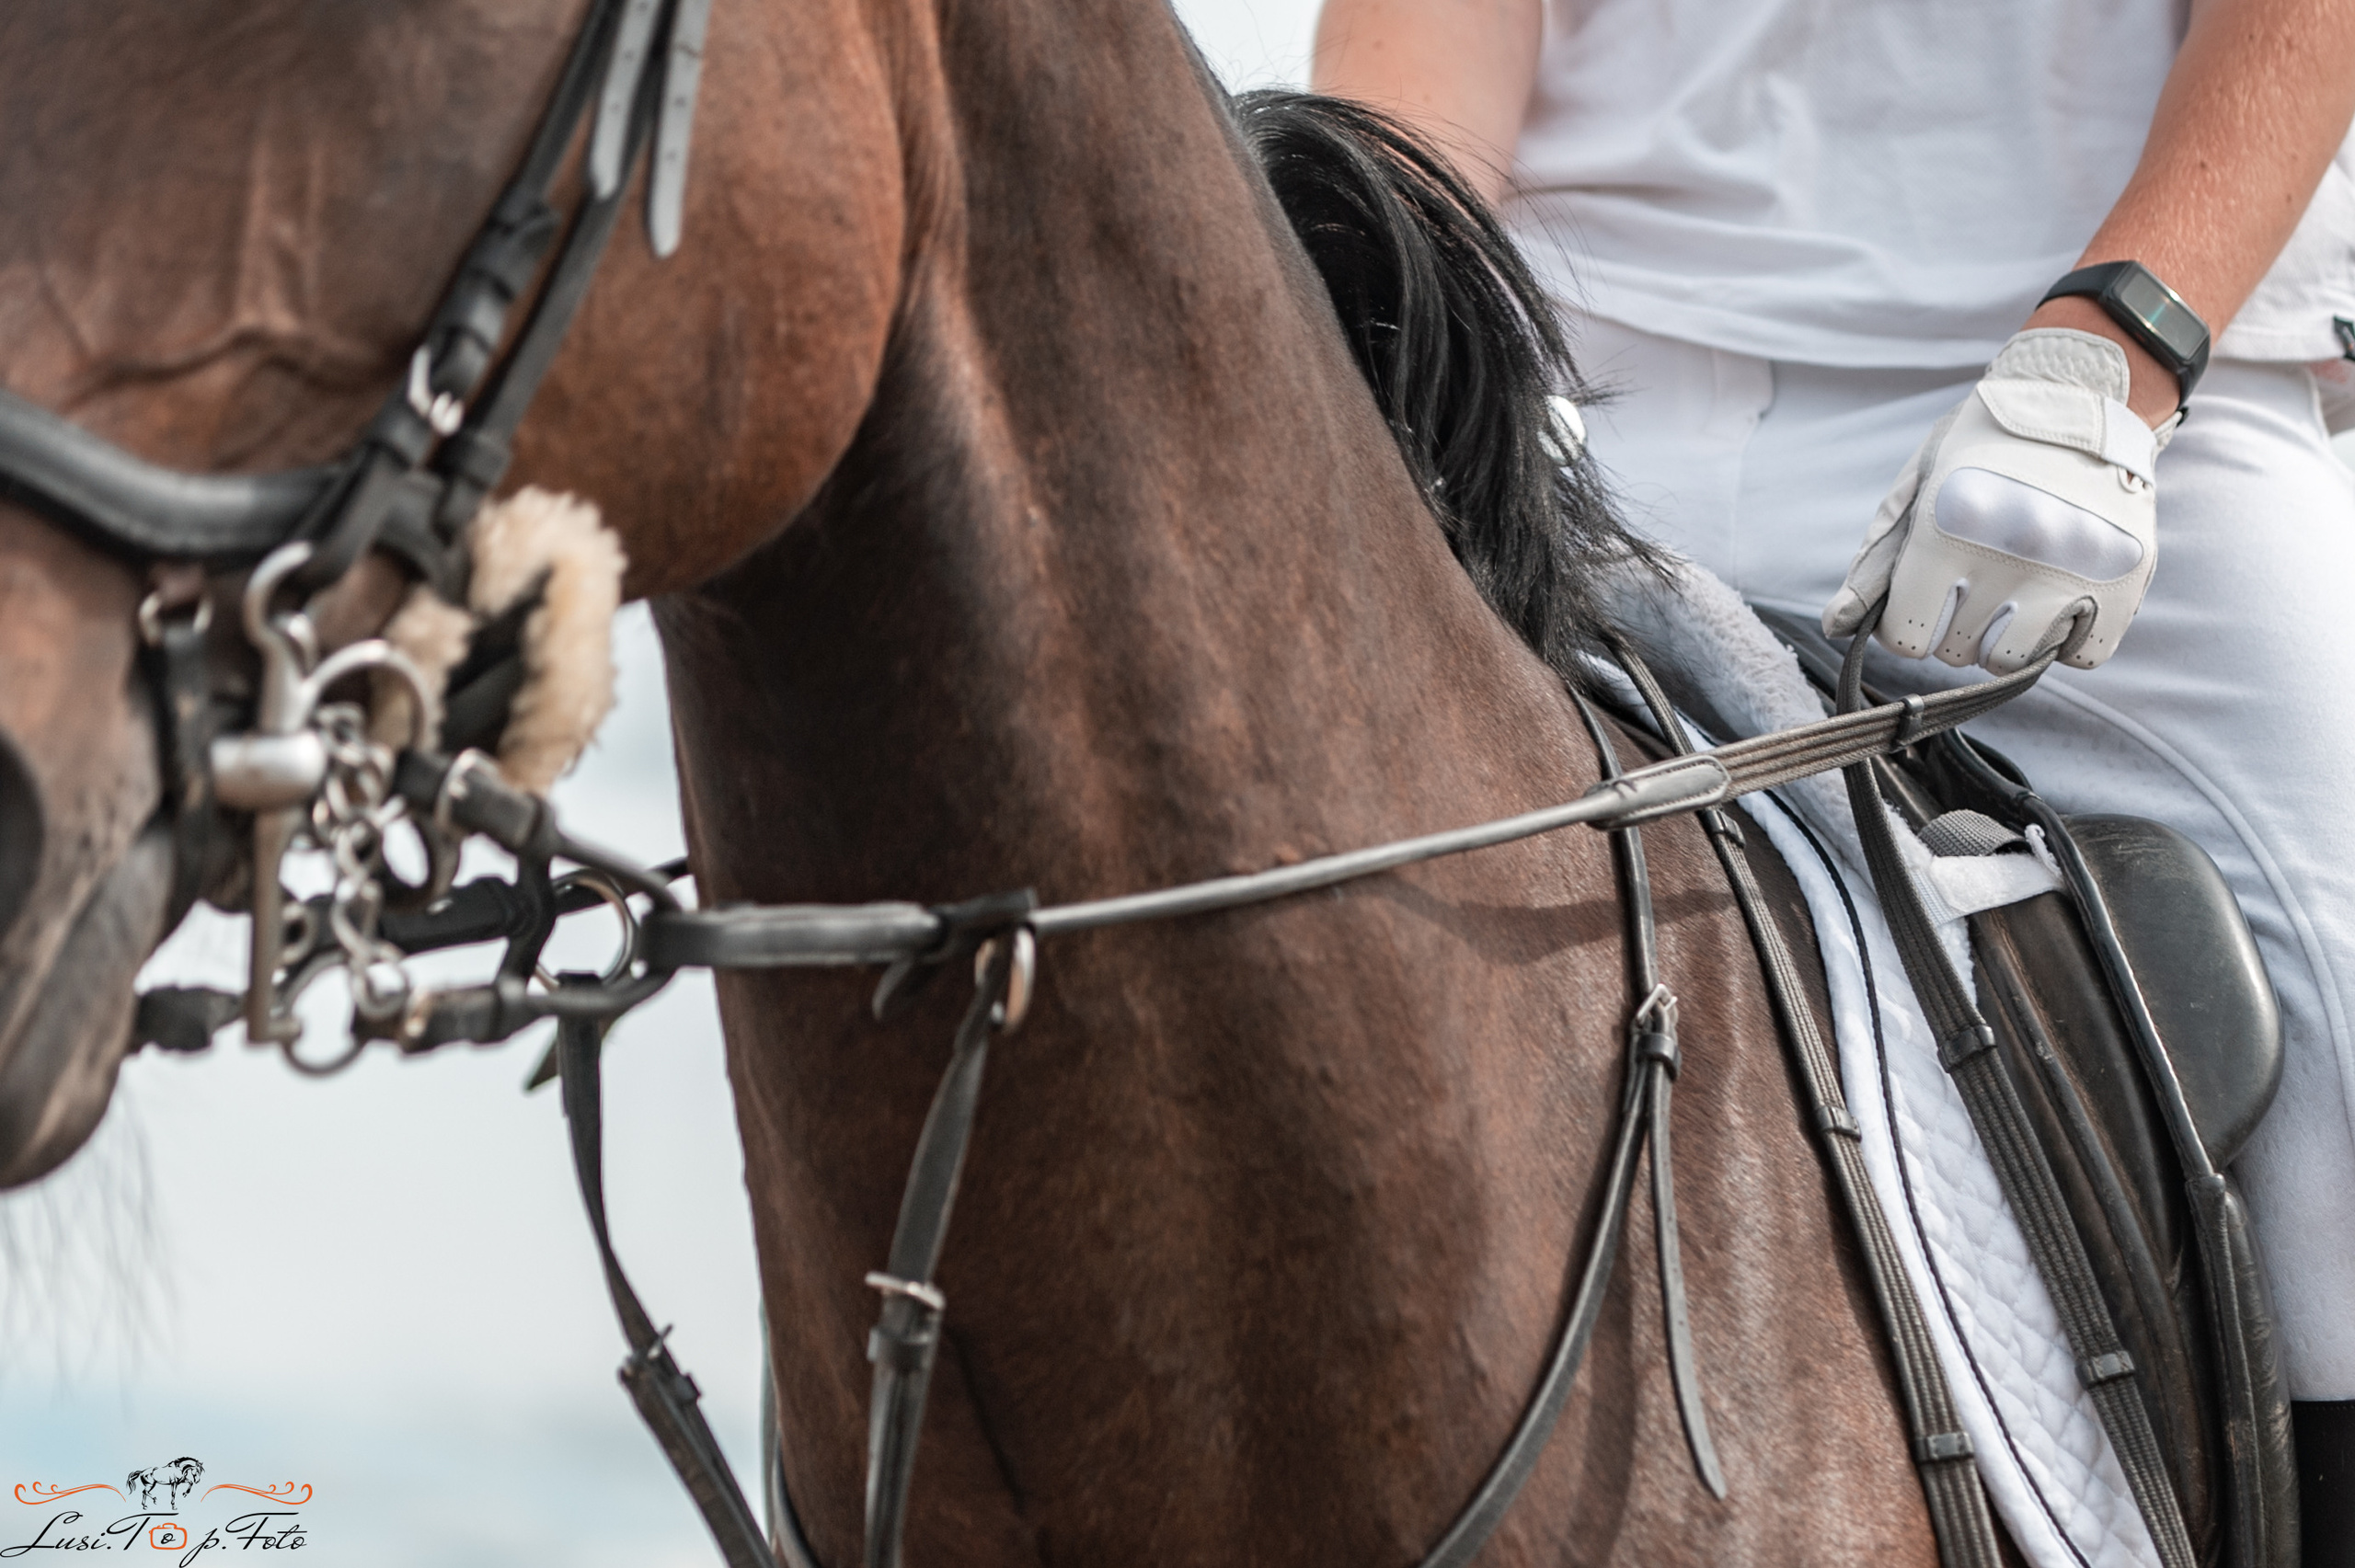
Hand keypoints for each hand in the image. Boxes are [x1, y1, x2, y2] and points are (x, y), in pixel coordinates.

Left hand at [1822, 329, 2176, 673]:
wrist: (2082, 395)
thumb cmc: (1982, 446)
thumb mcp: (1919, 487)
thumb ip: (1877, 561)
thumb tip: (1837, 628)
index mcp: (1949, 528)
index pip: (1908, 637)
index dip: (1910, 618)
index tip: (1926, 591)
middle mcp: (2012, 553)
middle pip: (1957, 651)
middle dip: (1956, 622)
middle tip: (1976, 574)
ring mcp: (2076, 572)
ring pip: (2012, 661)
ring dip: (2005, 637)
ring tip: (2015, 585)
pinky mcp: (2126, 583)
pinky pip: (2081, 657)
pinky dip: (2066, 638)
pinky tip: (2062, 595)